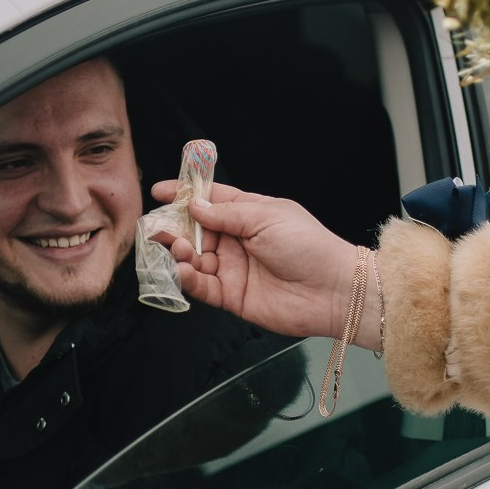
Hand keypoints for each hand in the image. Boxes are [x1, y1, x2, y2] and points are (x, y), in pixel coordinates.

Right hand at [148, 181, 371, 344]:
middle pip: (195, 231)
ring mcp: (233, 269)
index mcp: (249, 214)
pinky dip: (188, 278)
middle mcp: (238, 241)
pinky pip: (202, 286)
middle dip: (175, 228)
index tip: (159, 192)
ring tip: (179, 250)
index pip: (210, 200)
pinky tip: (185, 270)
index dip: (185, 195)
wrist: (332, 290)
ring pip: (194, 259)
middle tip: (157, 228)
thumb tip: (194, 205)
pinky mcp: (232, 296)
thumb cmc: (307, 245)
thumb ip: (226, 214)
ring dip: (181, 253)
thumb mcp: (266, 216)